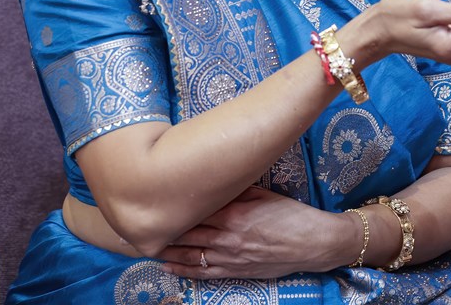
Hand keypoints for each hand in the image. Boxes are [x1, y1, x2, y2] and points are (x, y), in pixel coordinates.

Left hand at [158, 186, 354, 278]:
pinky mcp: (235, 271)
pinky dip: (183, 269)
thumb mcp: (261, 194)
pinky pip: (203, 272)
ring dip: (166, 249)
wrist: (313, 243)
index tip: (150, 197)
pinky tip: (167, 265)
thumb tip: (209, 179)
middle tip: (137, 221)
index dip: (170, 204)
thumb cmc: (289, 215)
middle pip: (186, 232)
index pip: (193, 208)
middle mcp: (226, 237)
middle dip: (162, 226)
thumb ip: (233, 190)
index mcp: (232, 213)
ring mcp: (230, 257)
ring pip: (189, 254)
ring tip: (144, 243)